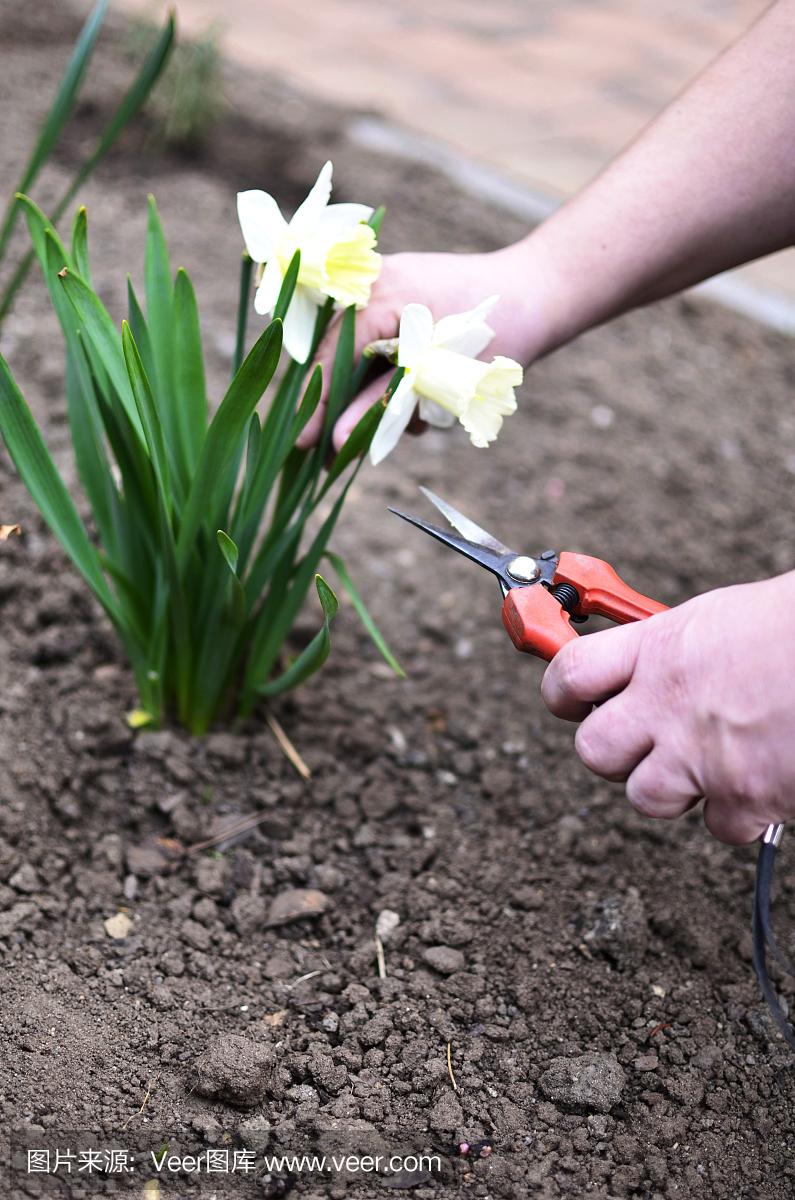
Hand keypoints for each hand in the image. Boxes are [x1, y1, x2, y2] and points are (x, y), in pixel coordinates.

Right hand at [295, 246, 552, 451]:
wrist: (538, 295)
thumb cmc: (490, 331)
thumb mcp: (432, 376)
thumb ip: (379, 406)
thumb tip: (334, 440)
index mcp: (375, 294)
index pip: (327, 357)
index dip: (314, 404)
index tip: (301, 442)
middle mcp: (374, 291)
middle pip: (341, 363)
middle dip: (354, 407)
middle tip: (340, 454)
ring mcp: (390, 301)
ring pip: (366, 365)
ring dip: (387, 401)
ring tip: (422, 417)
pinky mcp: (407, 317)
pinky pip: (387, 356)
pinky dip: (404, 385)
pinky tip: (432, 401)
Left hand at [541, 572, 794, 843]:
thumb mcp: (725, 617)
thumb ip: (683, 648)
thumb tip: (661, 667)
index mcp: (662, 647)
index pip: (571, 673)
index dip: (561, 691)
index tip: (567, 697)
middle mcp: (669, 703)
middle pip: (593, 750)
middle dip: (612, 751)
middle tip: (642, 740)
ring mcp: (702, 755)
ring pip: (645, 797)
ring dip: (671, 787)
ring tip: (708, 762)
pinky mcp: (744, 795)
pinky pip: (717, 825)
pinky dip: (737, 812)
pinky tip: (762, 781)